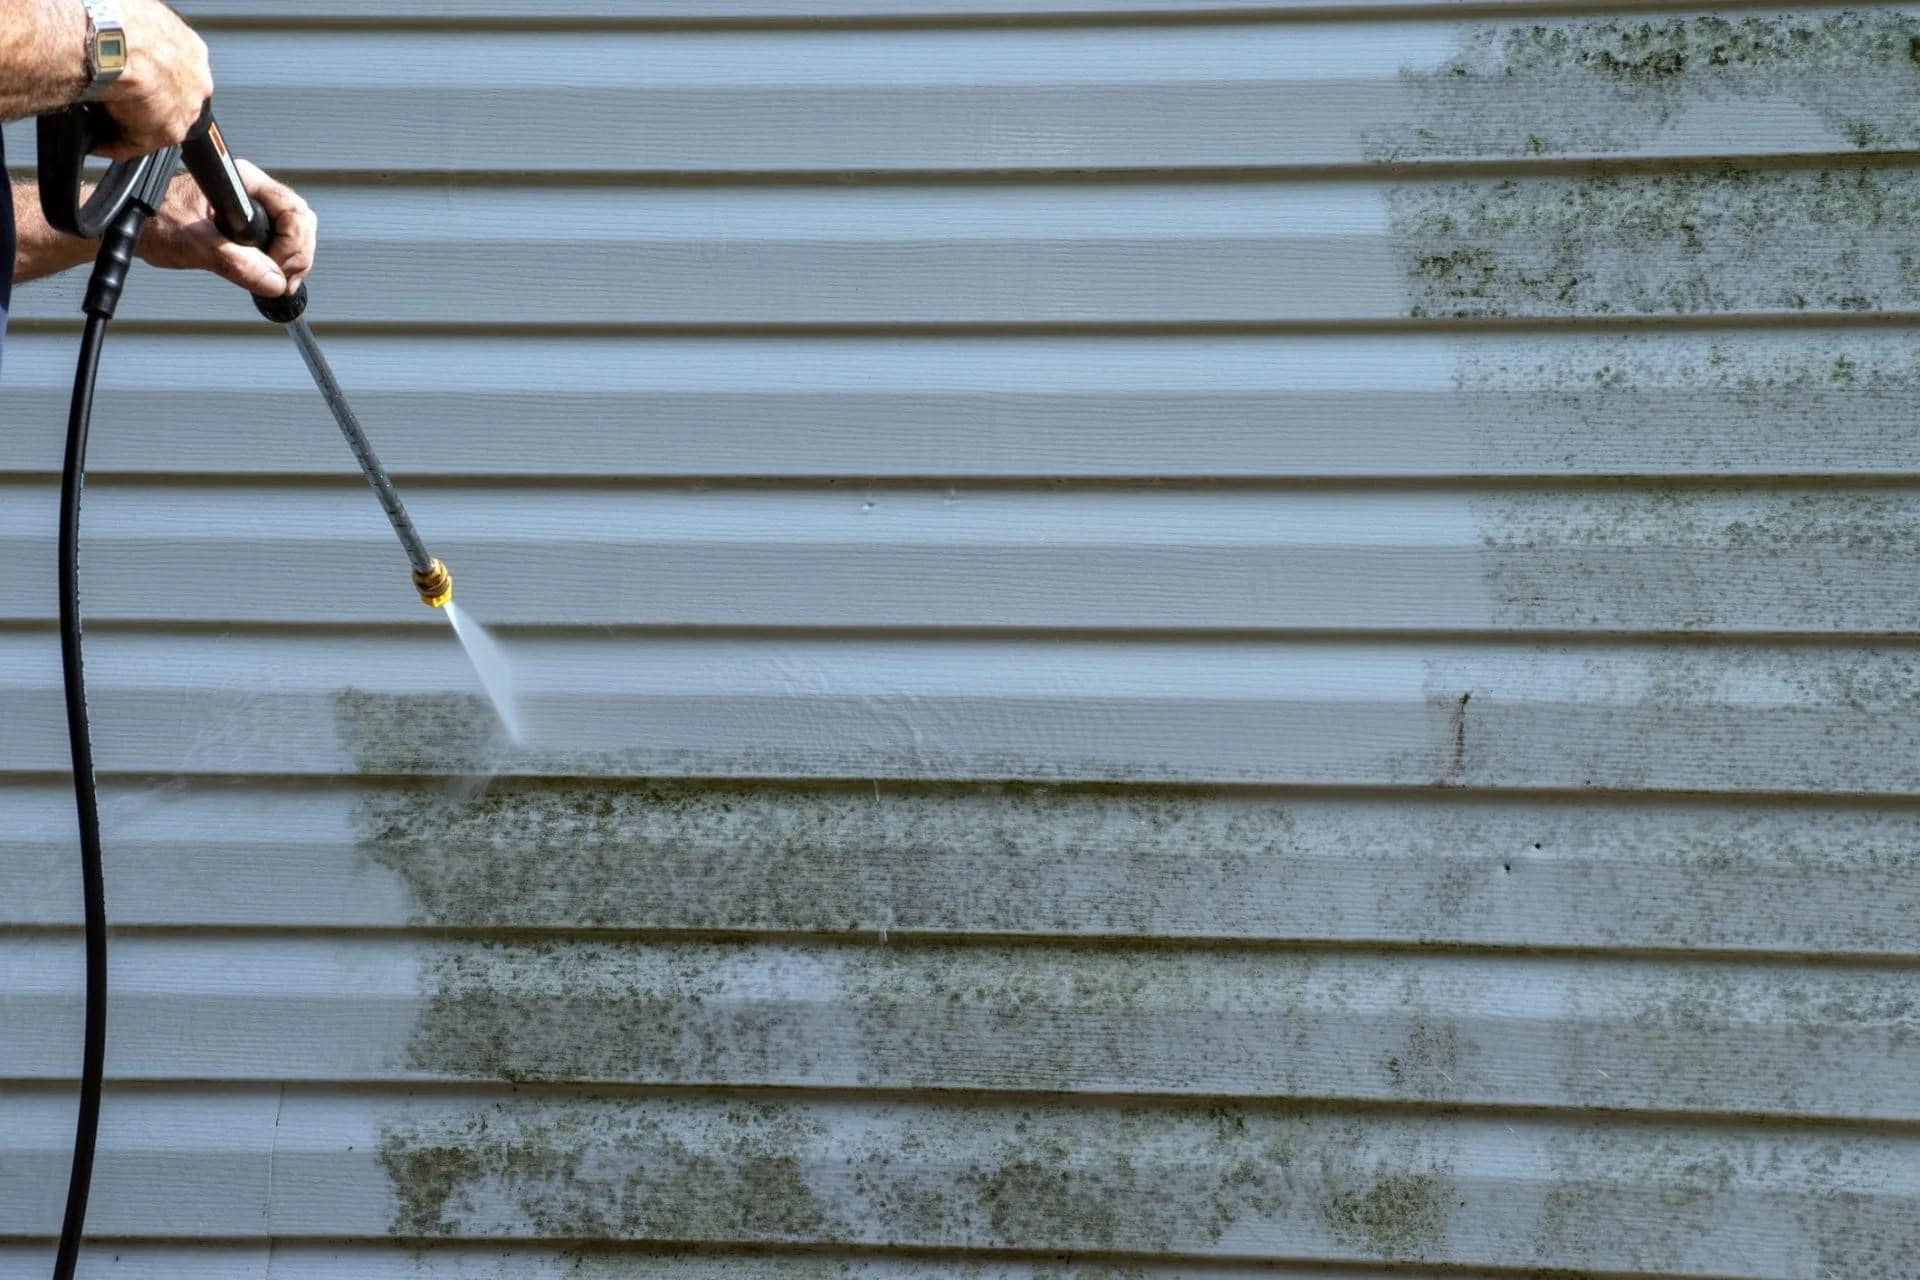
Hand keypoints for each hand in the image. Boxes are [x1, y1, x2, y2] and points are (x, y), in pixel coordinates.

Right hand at [94, 0, 212, 159]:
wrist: (108, 40)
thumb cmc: (116, 20)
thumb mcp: (139, 17)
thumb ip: (143, 36)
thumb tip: (126, 37)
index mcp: (192, 50)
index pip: (177, 72)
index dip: (154, 77)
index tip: (136, 78)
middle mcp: (197, 83)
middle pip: (172, 101)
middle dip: (148, 104)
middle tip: (118, 100)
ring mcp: (184, 111)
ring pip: (156, 125)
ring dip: (131, 125)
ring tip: (102, 120)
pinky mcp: (164, 134)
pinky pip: (134, 145)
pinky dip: (113, 144)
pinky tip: (96, 139)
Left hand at [137, 161, 316, 295]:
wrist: (132, 225)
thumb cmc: (151, 219)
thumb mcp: (193, 244)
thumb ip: (235, 262)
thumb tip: (272, 281)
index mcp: (242, 183)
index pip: (292, 211)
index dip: (291, 244)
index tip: (276, 268)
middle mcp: (251, 192)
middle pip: (301, 222)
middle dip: (298, 256)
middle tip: (281, 280)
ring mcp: (253, 208)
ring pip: (296, 233)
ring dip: (293, 262)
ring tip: (276, 282)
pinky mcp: (249, 225)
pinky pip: (282, 242)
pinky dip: (283, 264)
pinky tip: (272, 277)